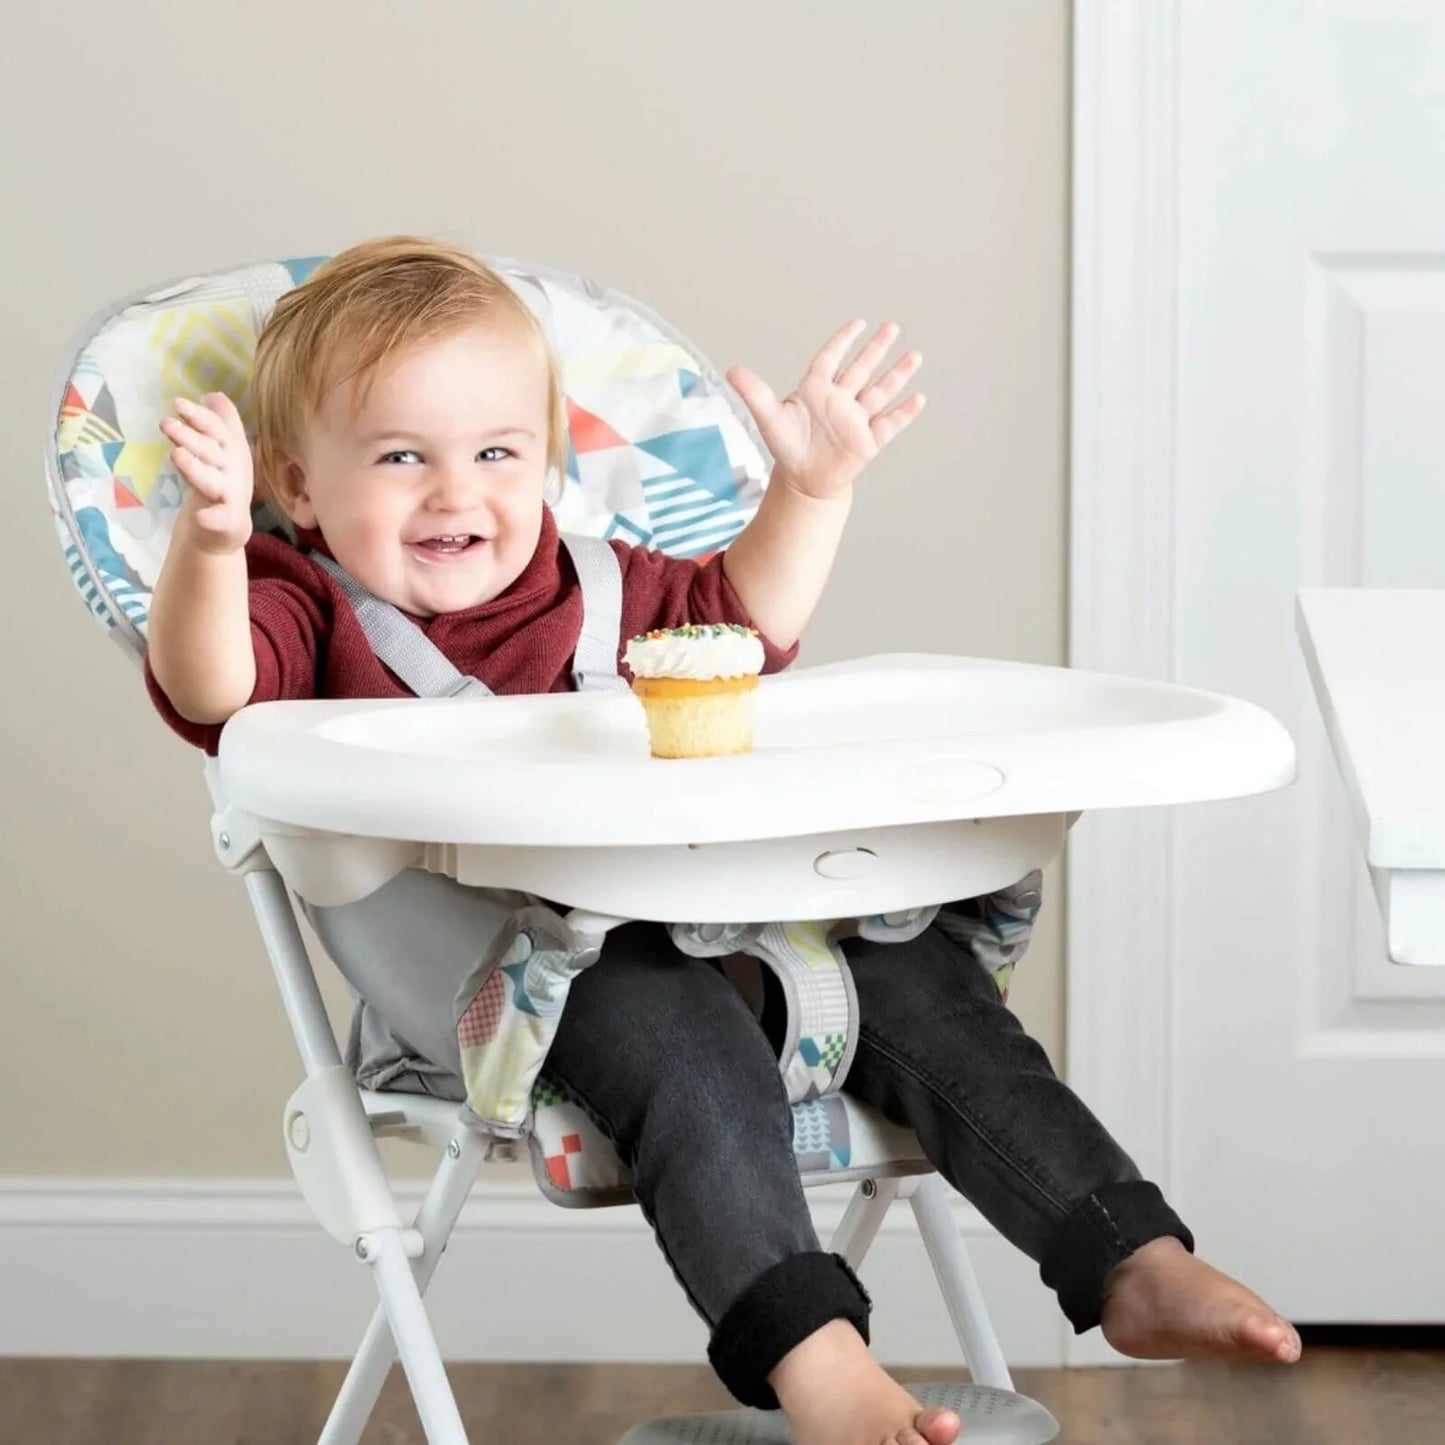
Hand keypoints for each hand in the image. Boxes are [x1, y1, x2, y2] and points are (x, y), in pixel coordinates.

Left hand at [159, 393, 254, 553]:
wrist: (230, 525)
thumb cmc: (222, 480)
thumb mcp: (224, 449)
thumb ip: (221, 422)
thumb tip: (213, 395)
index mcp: (231, 450)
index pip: (216, 429)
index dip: (199, 416)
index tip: (177, 404)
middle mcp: (233, 469)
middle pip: (210, 450)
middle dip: (190, 437)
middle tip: (166, 424)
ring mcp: (231, 494)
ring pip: (212, 480)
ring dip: (196, 468)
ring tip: (177, 456)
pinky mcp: (228, 520)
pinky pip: (222, 518)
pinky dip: (213, 518)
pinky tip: (202, 517)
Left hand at [726, 320, 924, 500]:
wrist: (803, 481)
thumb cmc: (787, 447)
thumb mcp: (768, 419)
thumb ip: (755, 393)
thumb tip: (731, 370)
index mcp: (816, 390)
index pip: (831, 358)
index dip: (843, 340)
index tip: (858, 323)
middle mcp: (840, 400)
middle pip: (861, 368)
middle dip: (876, 348)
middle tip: (892, 326)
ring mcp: (856, 419)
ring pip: (880, 391)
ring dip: (897, 374)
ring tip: (914, 355)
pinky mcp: (868, 441)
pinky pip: (889, 424)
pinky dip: (903, 413)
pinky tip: (918, 399)